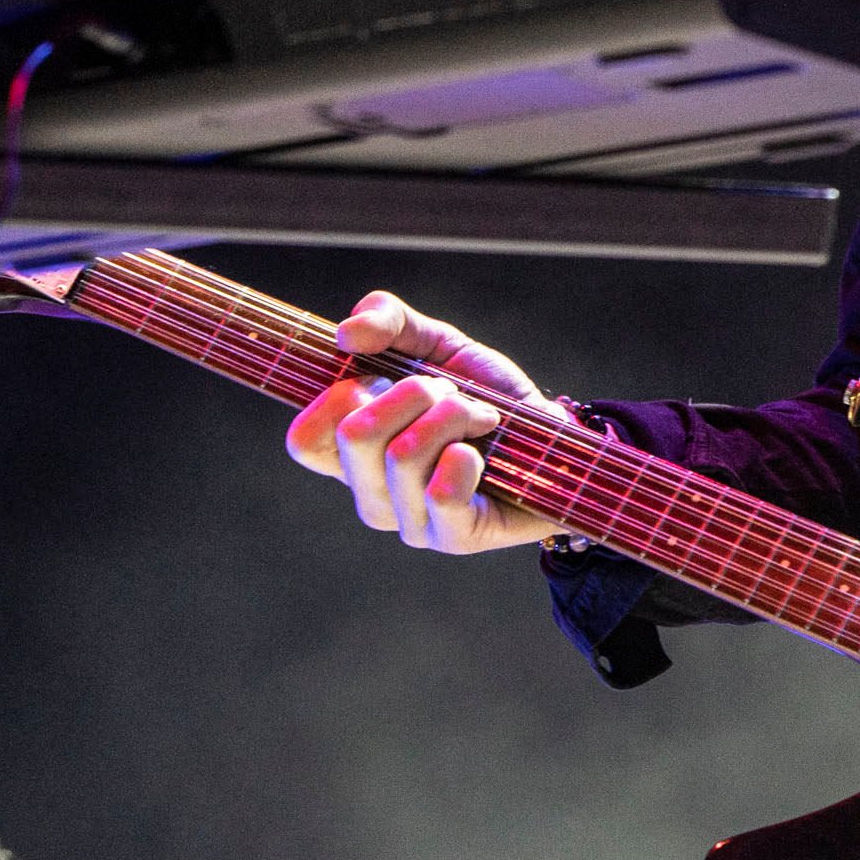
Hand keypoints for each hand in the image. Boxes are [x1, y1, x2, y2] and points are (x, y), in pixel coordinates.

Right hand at [282, 292, 565, 553]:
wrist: (556, 434)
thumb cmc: (488, 393)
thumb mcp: (438, 343)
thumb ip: (389, 321)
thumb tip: (347, 333)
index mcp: (353, 452)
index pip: (303, 439)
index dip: (337, 397)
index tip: (382, 380)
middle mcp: (371, 492)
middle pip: (355, 437)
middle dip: (412, 393)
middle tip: (449, 394)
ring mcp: (408, 521)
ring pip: (403, 455)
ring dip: (452, 416)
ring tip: (479, 417)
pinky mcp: (452, 538)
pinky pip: (441, 494)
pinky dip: (466, 456)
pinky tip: (482, 451)